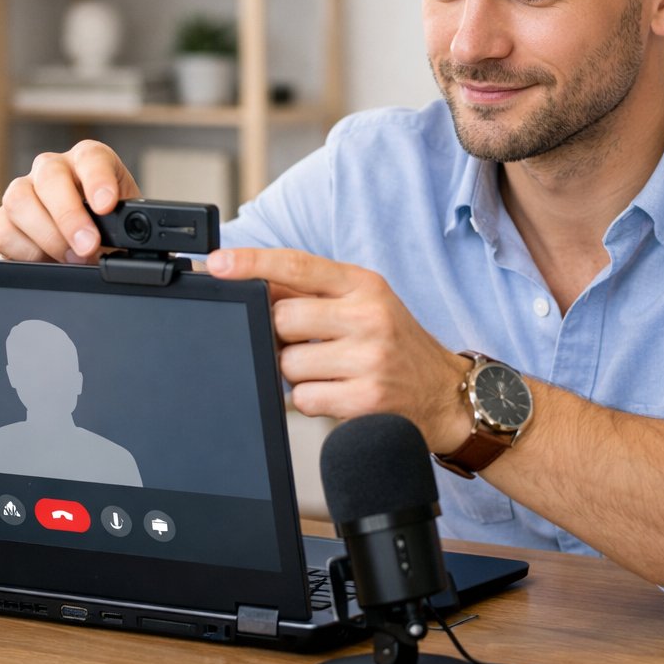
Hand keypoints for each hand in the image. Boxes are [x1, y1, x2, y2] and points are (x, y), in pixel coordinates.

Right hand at [0, 140, 141, 262]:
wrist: (89, 249)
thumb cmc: (111, 231)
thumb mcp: (127, 225)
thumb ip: (126, 228)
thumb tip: (122, 245)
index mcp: (89, 161)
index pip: (92, 156)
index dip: (97, 179)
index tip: (106, 205)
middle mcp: (53, 169)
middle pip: (50, 176)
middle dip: (69, 216)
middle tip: (88, 246)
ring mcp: (25, 190)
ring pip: (19, 200)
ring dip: (47, 236)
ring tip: (73, 259)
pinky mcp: (4, 218)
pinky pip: (1, 229)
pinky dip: (24, 251)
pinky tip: (46, 260)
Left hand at [207, 247, 472, 450]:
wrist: (446, 394)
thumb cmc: (396, 345)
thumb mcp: (365, 304)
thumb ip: (314, 293)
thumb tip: (251, 284)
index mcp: (364, 285)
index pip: (297, 265)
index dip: (251, 263)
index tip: (216, 264)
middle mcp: (369, 316)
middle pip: (282, 319)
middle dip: (281, 338)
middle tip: (305, 344)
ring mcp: (369, 359)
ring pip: (288, 365)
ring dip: (297, 373)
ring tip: (330, 372)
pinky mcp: (366, 399)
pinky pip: (304, 399)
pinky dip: (311, 400)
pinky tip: (338, 393)